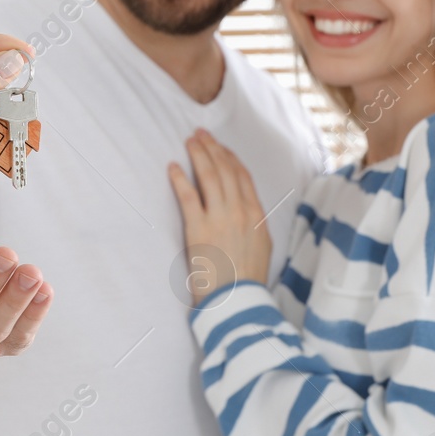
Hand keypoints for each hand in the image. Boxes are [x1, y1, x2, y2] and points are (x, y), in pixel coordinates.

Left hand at [168, 129, 272, 303]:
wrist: (238, 301)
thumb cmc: (248, 279)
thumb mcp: (261, 246)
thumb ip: (254, 223)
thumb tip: (247, 210)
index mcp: (256, 214)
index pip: (242, 175)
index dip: (230, 157)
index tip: (220, 146)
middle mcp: (240, 211)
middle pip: (225, 170)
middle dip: (212, 148)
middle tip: (200, 134)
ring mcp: (220, 218)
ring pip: (209, 176)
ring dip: (199, 155)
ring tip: (189, 142)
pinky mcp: (199, 229)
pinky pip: (188, 196)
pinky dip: (179, 178)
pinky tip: (172, 167)